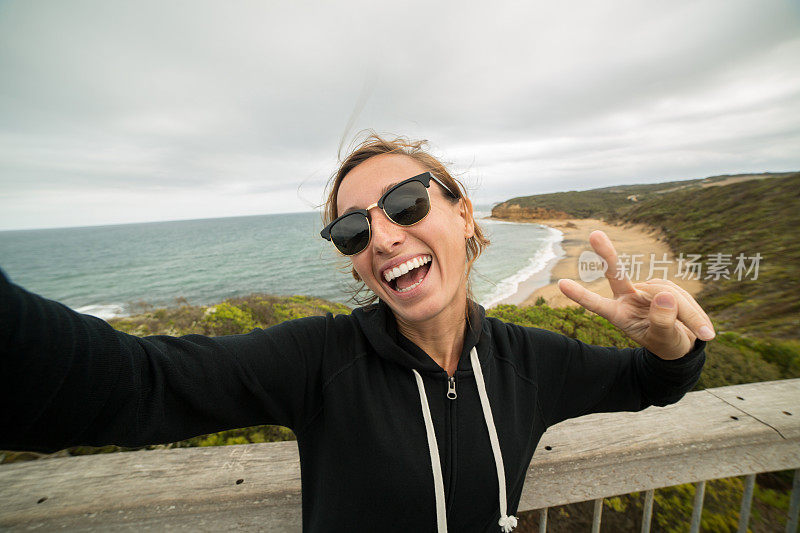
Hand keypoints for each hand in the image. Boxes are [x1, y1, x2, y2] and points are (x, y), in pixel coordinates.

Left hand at [557, 230, 714, 359]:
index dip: (581, 295)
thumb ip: (663, 322)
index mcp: (618, 315)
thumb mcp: (666, 341)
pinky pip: (677, 292)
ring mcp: (644, 290)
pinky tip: (702, 326)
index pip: (597, 304)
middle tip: (595, 234)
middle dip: (606, 254)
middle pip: (617, 274)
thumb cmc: (668, 345)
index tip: (561, 284)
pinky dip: (693, 310)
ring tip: (700, 333)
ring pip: (663, 291)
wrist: (683, 343)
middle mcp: (627, 298)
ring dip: (685, 312)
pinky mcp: (662, 286)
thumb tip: (664, 295)